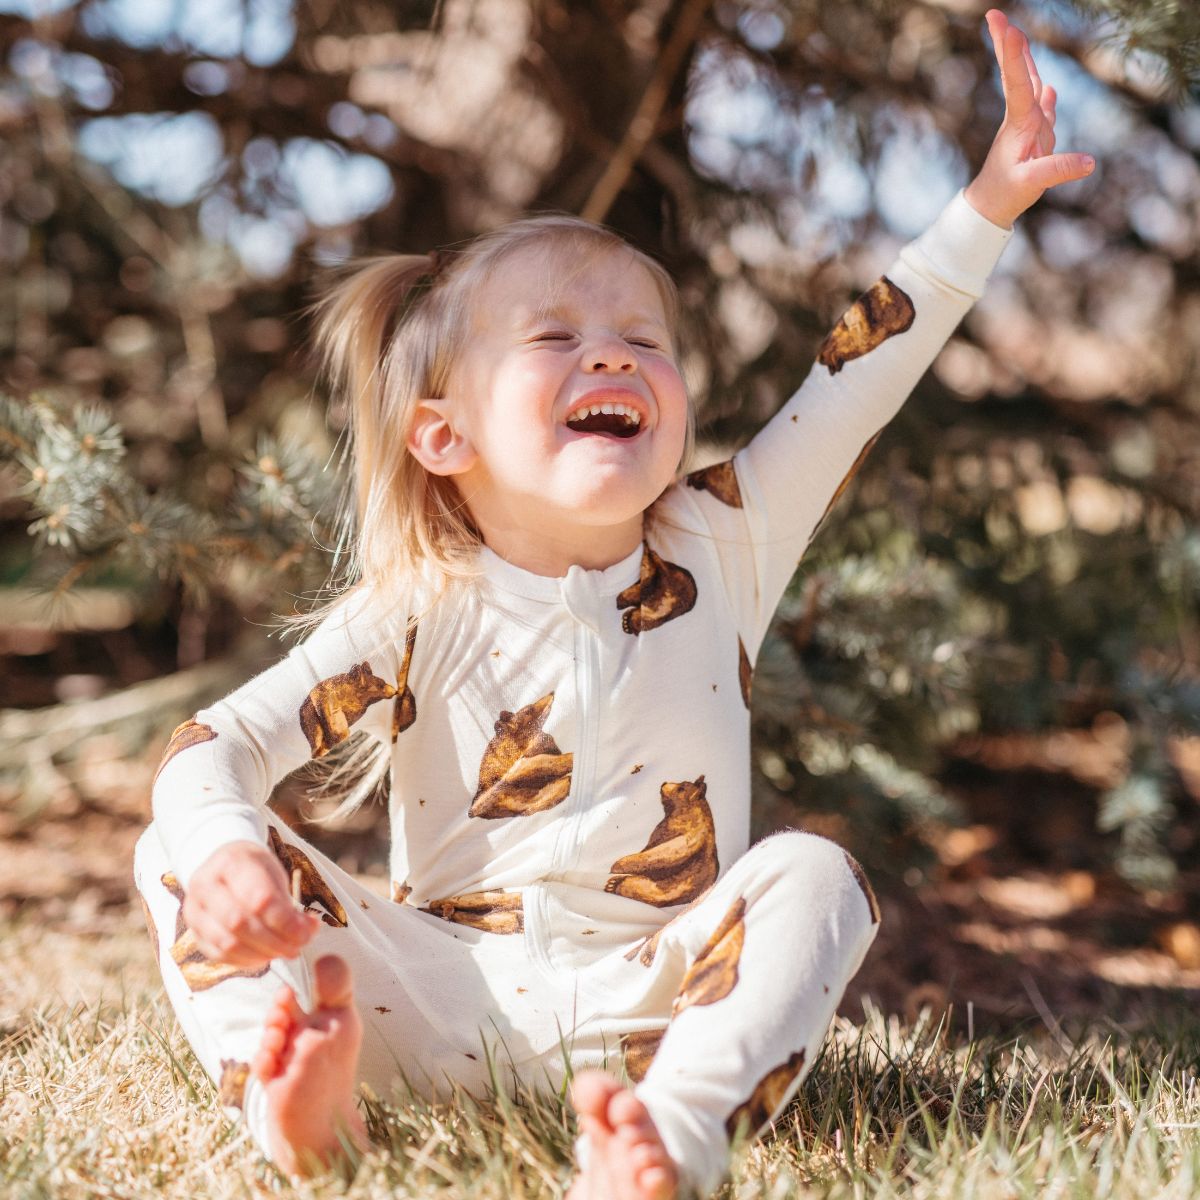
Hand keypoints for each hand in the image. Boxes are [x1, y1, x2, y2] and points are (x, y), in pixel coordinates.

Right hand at [182, 840, 319, 967]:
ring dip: (261, 953)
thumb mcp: (275, 874)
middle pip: (240, 923)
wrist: (223, 866)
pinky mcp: (194, 932)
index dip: (285, 922)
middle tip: (297, 947)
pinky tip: (264, 956)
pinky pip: (219, 954)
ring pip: (227, 942)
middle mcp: (205, 885)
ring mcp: (194, 910)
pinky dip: (246, 960)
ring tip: (283, 952)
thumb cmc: (255, 871)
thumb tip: (308, 929)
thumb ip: (290, 903)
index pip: (259, 899)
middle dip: (274, 941)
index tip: (306, 932)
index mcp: (230, 863)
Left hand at [963, 8, 1095, 229]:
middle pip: (1017, 76)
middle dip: (1008, 47)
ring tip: (1015, 36)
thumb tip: (1088, 162)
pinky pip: (1041, 110)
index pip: (1017, 84)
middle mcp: (1022, 118)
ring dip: (1022, 61)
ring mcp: (1028, 126)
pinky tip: (1047, 88)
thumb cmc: (1005, 193)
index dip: (1013, 57)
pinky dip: (1043, 95)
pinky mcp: (1033, 137)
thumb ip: (1057, 170)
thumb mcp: (1031, 183)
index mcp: (1019, 124)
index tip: (1008, 29)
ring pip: (1028, 87)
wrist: (991, 207)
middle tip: (995, 18)